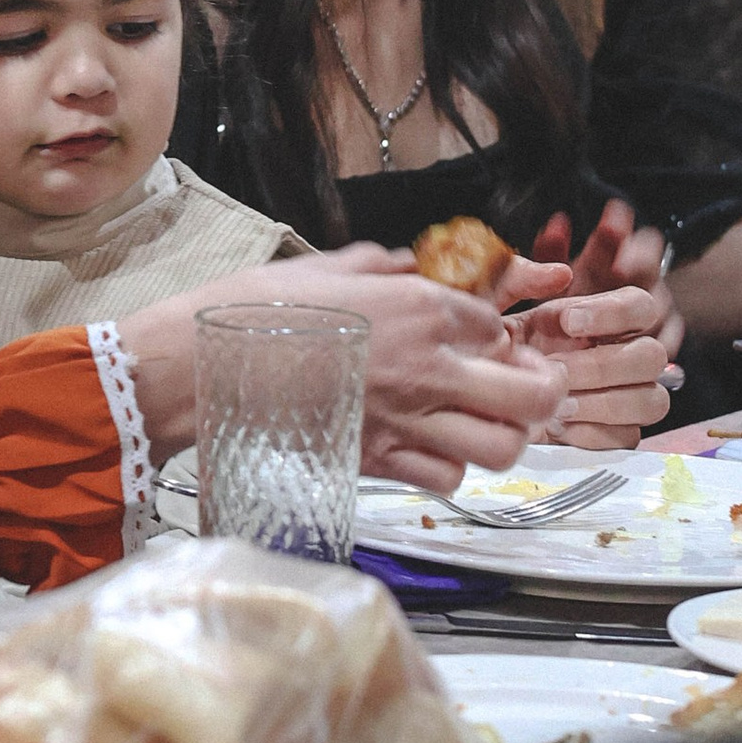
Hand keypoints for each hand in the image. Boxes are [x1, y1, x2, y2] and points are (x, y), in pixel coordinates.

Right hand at [117, 252, 565, 495]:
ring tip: (482, 423)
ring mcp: (405, 419)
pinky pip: (448, 478)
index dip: (497, 331)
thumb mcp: (318, 268)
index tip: (482, 337)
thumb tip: (403, 264)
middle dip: (542, 391)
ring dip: (503, 435)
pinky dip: (449, 467)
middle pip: (532, 393)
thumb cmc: (249, 313)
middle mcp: (425, 365)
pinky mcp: (378, 459)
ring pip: (503, 446)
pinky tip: (430, 448)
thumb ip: (375, 265)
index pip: (496, 322)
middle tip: (526, 387)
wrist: (199, 368)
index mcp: (415, 306)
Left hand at [514, 199, 679, 444]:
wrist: (492, 384)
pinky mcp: (624, 430)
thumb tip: (557, 227)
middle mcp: (635, 347)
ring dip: (600, 401)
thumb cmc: (509, 334)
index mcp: (615, 309)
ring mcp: (635, 391)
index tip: (565, 319)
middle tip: (553, 367)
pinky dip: (592, 431)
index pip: (641, 303)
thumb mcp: (507, 294)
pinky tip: (559, 423)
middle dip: (599, 364)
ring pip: (652, 400)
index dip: (608, 311)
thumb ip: (532, 259)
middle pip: (652, 355)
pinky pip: (628, 436)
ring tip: (556, 399)